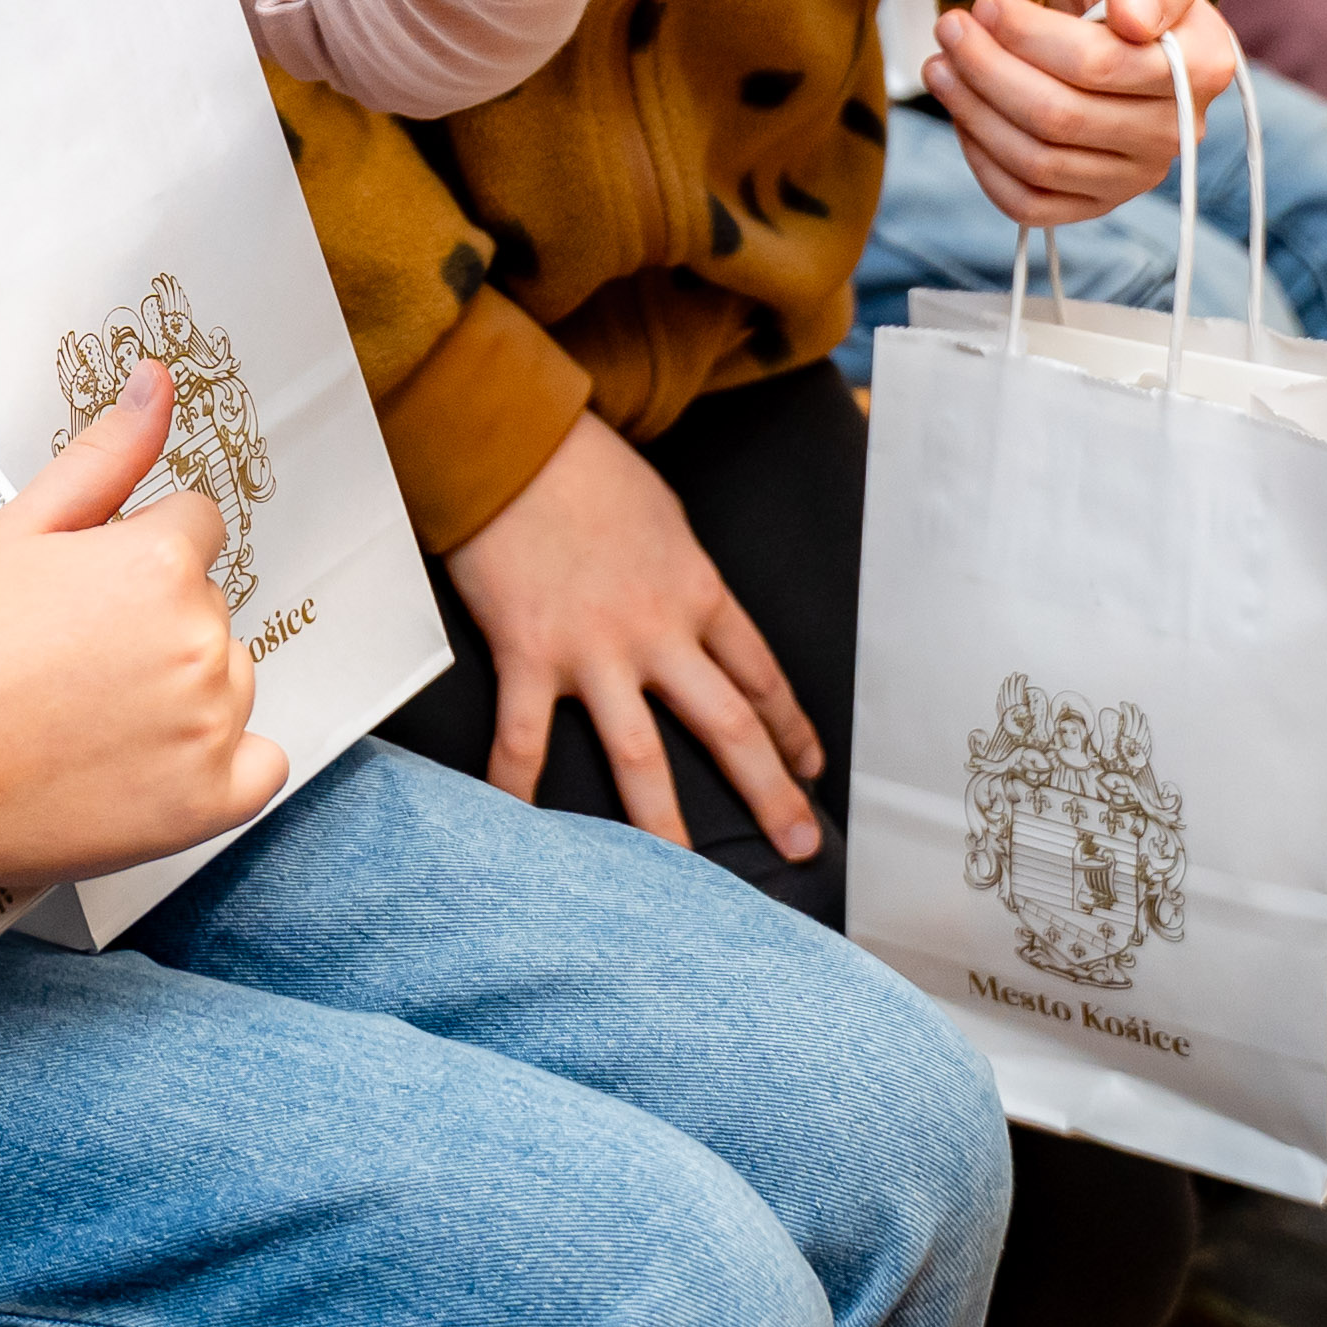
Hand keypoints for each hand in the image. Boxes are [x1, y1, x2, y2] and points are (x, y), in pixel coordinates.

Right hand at [0, 361, 280, 910]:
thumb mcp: (18, 529)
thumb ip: (106, 454)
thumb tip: (158, 381)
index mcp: (159, 562)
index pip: (194, 529)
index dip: (132, 557)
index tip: (80, 598)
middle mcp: (199, 640)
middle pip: (209, 606)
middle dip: (154, 622)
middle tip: (68, 663)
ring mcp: (210, 728)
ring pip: (230, 679)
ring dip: (184, 691)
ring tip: (89, 717)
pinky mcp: (210, 803)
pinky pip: (261, 765)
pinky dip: (220, 765)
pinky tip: (148, 764)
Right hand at [443, 408, 821, 857]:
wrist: (516, 441)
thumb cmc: (588, 467)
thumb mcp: (663, 516)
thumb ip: (678, 573)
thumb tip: (684, 612)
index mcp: (699, 591)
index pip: (761, 674)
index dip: (791, 727)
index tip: (809, 767)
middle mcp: (659, 632)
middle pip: (729, 726)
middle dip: (771, 792)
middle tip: (802, 845)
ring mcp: (594, 651)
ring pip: (641, 756)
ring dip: (668, 826)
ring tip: (690, 885)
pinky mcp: (530, 655)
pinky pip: (525, 742)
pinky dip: (521, 793)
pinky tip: (522, 837)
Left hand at [924, 0, 1245, 228]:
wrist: (1110, 7)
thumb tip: (1135, 19)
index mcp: (1204, 66)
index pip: (1098, 65)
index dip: (1029, 36)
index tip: (987, 3)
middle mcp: (1179, 133)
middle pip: (1060, 118)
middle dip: (987, 69)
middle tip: (949, 27)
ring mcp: (1137, 176)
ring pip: (1038, 162)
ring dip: (973, 111)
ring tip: (939, 64)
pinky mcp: (1096, 202)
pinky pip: (1028, 203)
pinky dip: (981, 160)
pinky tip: (962, 111)